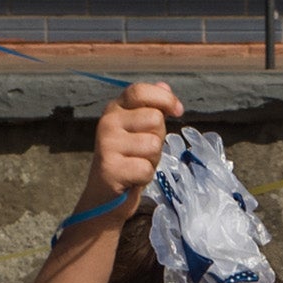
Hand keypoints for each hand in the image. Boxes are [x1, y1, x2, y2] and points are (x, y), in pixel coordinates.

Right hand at [89, 83, 176, 207]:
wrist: (104, 196)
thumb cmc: (128, 160)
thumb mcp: (141, 131)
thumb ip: (152, 109)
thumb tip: (165, 86)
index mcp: (115, 109)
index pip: (140, 91)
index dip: (164, 98)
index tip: (178, 110)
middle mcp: (107, 122)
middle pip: (154, 119)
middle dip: (158, 138)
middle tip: (143, 151)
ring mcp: (106, 145)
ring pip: (153, 145)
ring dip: (152, 159)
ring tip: (137, 164)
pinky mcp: (110, 168)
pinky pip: (146, 168)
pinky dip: (145, 177)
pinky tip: (131, 178)